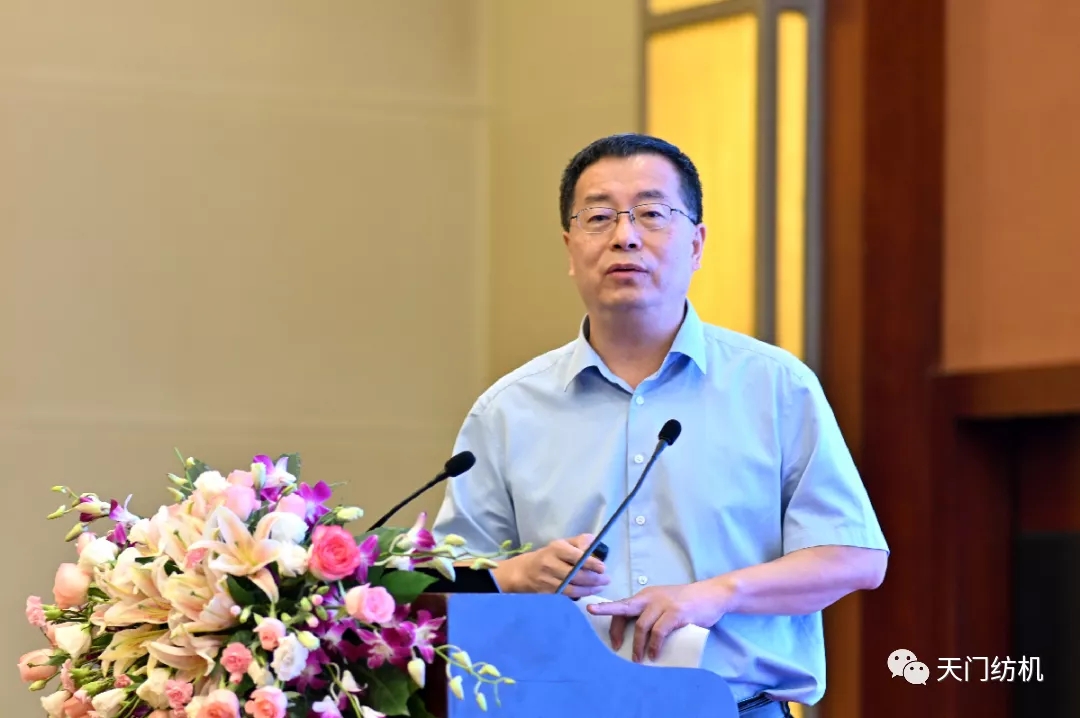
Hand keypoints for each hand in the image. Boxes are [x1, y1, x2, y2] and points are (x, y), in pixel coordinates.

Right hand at [495, 534, 608, 596]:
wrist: (524, 571)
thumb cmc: (549, 555)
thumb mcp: (562, 543)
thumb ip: (579, 542)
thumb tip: (594, 543)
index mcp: (556, 549)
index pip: (576, 557)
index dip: (591, 563)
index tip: (603, 568)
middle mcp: (551, 564)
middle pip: (576, 574)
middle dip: (594, 578)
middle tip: (606, 579)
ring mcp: (548, 579)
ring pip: (572, 587)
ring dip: (589, 588)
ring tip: (601, 586)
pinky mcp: (548, 592)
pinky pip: (567, 594)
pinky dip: (581, 594)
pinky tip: (590, 591)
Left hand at [586, 582, 727, 661]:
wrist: (712, 594)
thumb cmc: (687, 602)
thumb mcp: (664, 603)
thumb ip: (652, 613)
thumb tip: (638, 637)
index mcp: (646, 595)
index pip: (623, 605)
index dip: (613, 621)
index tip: (611, 639)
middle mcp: (651, 597)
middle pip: (624, 608)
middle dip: (608, 613)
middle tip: (603, 632)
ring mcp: (663, 605)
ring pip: (641, 626)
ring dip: (637, 645)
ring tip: (637, 659)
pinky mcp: (675, 613)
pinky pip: (659, 632)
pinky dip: (654, 645)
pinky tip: (654, 655)